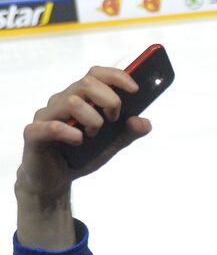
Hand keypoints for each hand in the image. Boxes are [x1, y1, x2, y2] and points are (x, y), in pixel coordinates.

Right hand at [16, 68, 151, 249]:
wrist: (53, 180)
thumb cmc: (80, 156)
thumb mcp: (111, 145)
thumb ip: (128, 132)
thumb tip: (144, 122)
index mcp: (80, 97)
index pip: (96, 74)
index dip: (117, 76)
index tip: (135, 90)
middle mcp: (61, 101)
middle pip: (87, 83)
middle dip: (110, 100)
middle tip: (114, 120)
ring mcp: (46, 115)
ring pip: (72, 101)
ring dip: (93, 119)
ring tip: (93, 135)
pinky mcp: (33, 133)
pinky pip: (53, 126)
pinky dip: (72, 133)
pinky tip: (79, 141)